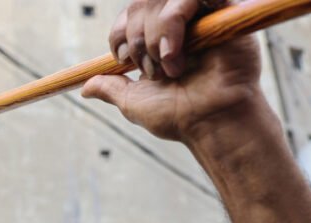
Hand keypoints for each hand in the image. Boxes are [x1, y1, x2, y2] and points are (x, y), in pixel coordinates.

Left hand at [83, 0, 263, 141]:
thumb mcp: (134, 102)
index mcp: (158, 39)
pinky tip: (178, 48)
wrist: (213, 122)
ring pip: (166, 0)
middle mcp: (179, 25)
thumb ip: (110, 88)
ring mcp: (201, 17)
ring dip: (158, 33)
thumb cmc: (179, 116)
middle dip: (138, 39)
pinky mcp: (225, 14)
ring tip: (171, 65)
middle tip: (153, 71)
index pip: (130, 14)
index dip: (120, 32)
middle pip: (143, 4)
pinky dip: (179, 15)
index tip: (121, 59)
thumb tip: (84, 88)